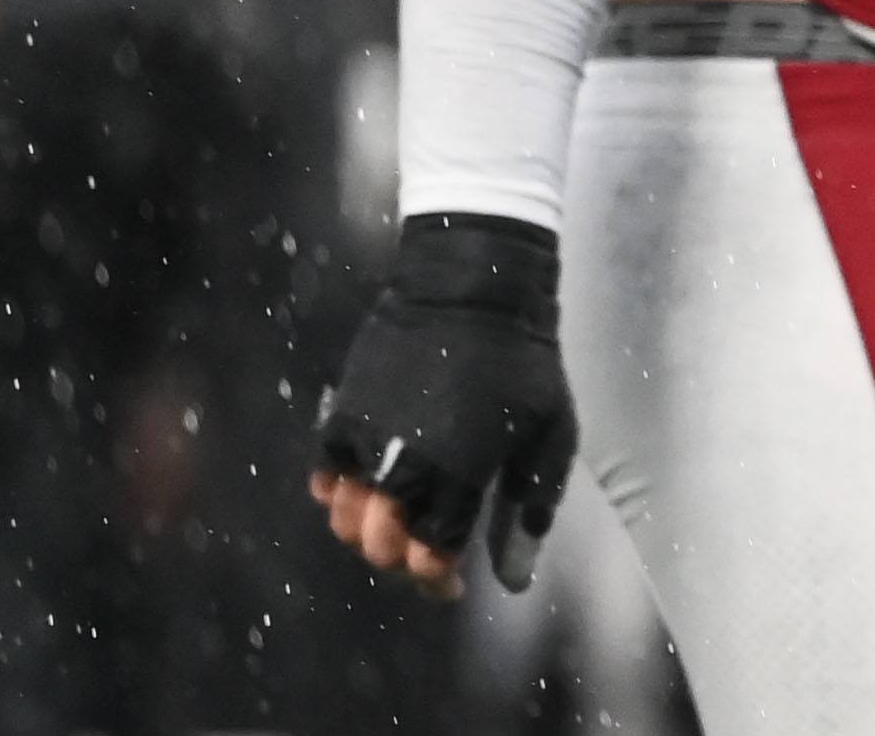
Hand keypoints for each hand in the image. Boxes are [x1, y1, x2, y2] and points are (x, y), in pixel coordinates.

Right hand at [313, 213, 577, 600]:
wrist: (472, 289)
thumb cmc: (522, 362)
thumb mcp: (550, 438)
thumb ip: (529, 509)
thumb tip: (512, 578)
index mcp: (459, 479)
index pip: (431, 559)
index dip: (438, 582)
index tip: (452, 584)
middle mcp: (403, 470)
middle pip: (382, 548)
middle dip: (403, 560)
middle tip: (425, 550)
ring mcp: (365, 443)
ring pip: (347, 521)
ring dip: (368, 532)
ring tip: (397, 522)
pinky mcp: (341, 415)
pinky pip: (324, 479)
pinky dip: (339, 496)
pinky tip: (366, 490)